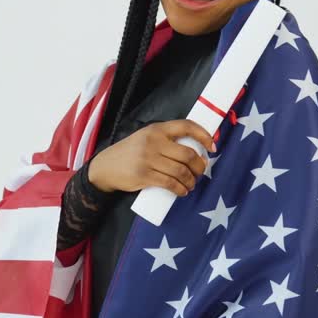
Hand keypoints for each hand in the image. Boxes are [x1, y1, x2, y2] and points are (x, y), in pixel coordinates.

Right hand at [88, 119, 214, 196]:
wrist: (105, 167)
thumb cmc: (130, 152)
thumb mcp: (146, 138)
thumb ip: (165, 140)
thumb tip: (195, 151)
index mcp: (157, 129)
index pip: (186, 126)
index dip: (204, 135)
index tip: (212, 147)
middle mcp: (154, 142)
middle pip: (188, 154)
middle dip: (199, 166)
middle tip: (201, 172)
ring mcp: (148, 159)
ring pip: (181, 171)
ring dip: (191, 180)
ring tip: (191, 184)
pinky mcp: (144, 176)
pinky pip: (170, 183)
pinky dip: (181, 189)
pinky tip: (183, 191)